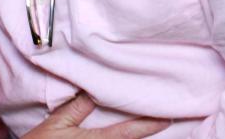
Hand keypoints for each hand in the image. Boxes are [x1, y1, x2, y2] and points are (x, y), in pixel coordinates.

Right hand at [22, 93, 168, 137]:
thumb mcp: (56, 124)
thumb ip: (77, 108)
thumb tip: (94, 91)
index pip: (129, 132)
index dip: (150, 124)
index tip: (169, 118)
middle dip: (144, 132)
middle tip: (163, 119)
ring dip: (132, 138)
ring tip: (146, 126)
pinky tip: (124, 136)